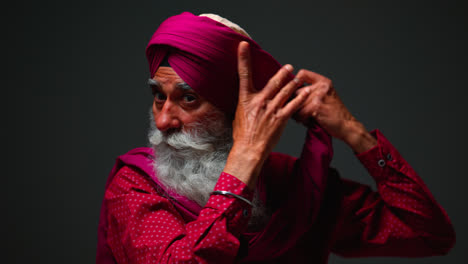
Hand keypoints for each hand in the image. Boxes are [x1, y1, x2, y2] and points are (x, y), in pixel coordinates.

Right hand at [223, 42, 309, 188]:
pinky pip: (294, 105)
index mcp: (245, 99)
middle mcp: (259, 101)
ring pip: (286, 91)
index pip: (243, 75)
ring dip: (294, 83)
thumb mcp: (238, 115)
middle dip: (282, 73)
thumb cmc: (242, 135)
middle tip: (289, 67)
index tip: (243, 45)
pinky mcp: (281, 119)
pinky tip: (307, 93)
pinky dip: (301, 98)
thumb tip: (247, 98)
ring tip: (299, 78)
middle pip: (273, 82)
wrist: (249, 150)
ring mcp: (271, 109)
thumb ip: (245, 104)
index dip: (243, 59)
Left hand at [293, 70, 376, 152]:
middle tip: (299, 112)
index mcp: (323, 81)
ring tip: (305, 118)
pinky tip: (308, 122)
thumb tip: (287, 93)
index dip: (293, 82)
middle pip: (295, 92)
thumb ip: (310, 92)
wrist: (347, 126)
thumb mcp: (324, 96)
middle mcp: (321, 86)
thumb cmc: (333, 114)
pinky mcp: (316, 106)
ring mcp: (319, 95)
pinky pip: (300, 113)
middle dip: (294, 104)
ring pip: (296, 104)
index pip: (302, 74)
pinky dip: (301, 120)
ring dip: (297, 114)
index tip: (292, 92)